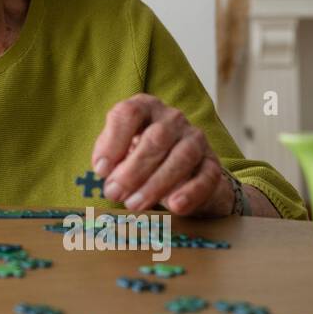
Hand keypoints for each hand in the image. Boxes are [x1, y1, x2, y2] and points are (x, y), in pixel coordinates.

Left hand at [91, 94, 233, 216]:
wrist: (180, 173)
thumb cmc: (138, 156)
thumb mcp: (118, 151)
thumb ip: (108, 157)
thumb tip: (105, 170)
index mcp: (145, 107)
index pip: (129, 113)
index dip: (113, 142)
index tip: (101, 170)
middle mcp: (172, 118)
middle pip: (155, 138)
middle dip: (132, 170)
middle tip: (115, 193)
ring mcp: (195, 138)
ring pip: (181, 158)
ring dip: (155, 184)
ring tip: (134, 205)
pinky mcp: (212, 163)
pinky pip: (206, 177)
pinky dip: (191, 193)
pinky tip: (175, 206)